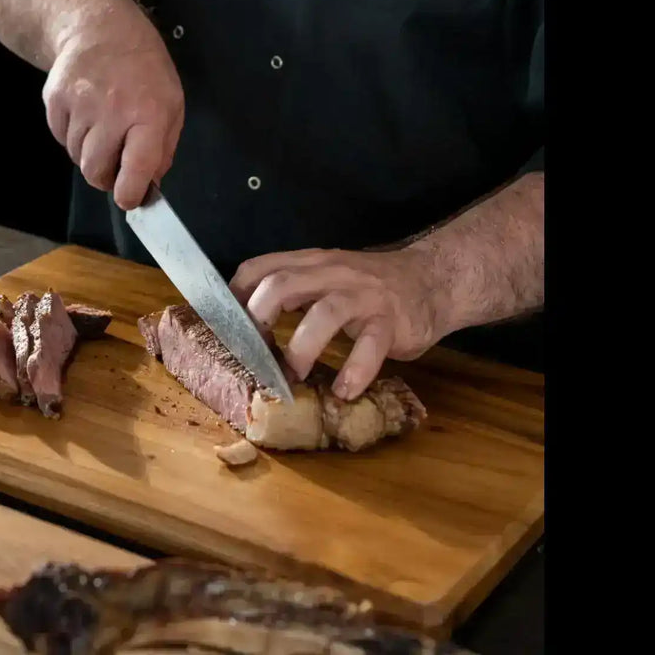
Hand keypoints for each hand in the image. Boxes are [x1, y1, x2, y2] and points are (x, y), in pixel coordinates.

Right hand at [42, 17, 184, 209]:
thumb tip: (149, 184)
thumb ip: (163, 147)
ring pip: (76, 156)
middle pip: (95, 171)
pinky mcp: (54, 99)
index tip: (129, 200)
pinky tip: (86, 113)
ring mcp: (79, 104)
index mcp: (149, 112)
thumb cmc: (143, 67)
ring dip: (89, 152)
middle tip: (115, 163)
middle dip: (106, 176)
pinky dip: (72, 135)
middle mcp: (112, 110)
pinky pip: (60, 138)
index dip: (130, 195)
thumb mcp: (171, 102)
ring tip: (102, 125)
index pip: (135, 169)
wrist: (99, 26)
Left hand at [229, 247, 439, 399]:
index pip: (261, 267)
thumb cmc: (368, 287)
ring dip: (302, 348)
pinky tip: (344, 392)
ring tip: (292, 377)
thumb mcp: (325, 278)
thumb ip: (293, 291)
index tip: (224, 326)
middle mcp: (332, 273)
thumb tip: (247, 323)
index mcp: (310, 263)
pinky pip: (371, 345)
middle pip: (284, 284)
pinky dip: (355, 370)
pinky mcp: (391, 321)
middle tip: (251, 355)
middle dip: (259, 318)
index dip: (236, 294)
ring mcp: (363, 295)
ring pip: (325, 313)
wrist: (431, 280)